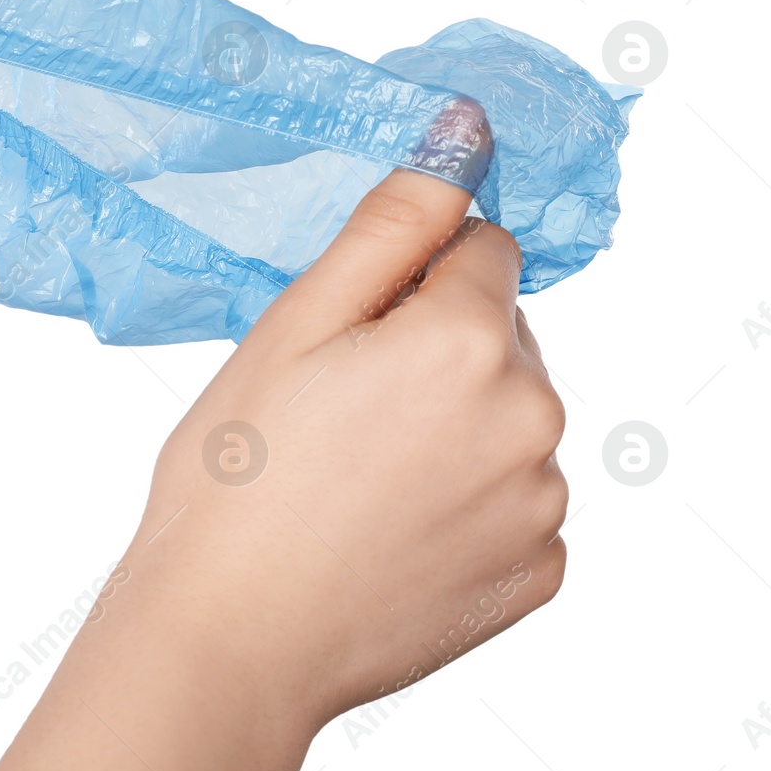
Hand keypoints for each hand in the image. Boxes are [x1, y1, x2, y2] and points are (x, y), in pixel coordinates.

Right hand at [0, 164, 568, 770]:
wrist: (228, 639)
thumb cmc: (235, 481)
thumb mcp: (294, 325)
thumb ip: (390, 223)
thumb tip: (464, 131)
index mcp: (470, 341)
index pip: (481, 248)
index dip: (407, 281)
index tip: (347, 338)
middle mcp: (533, 418)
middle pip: (502, 335)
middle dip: (435, 350)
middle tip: (338, 411)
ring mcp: (542, 505)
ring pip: (508, 418)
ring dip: (454, 427)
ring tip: (356, 479)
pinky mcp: (537, 573)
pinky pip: (515, 501)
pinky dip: (467, 504)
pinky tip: (390, 529)